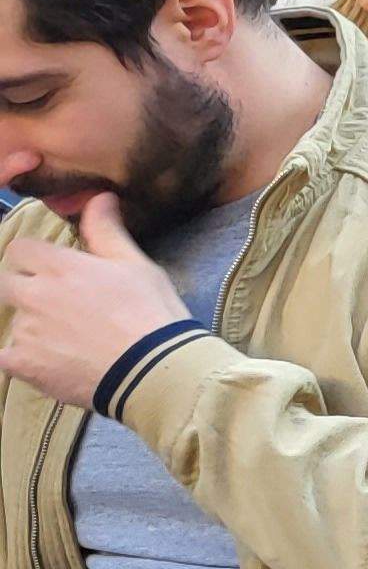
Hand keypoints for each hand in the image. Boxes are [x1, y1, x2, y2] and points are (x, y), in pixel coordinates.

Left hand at [0, 199, 197, 412]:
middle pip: (7, 284)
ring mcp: (25, 330)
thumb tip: (99, 197)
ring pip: (14, 322)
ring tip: (70, 342)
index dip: (34, 259)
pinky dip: (25, 360)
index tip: (52, 272)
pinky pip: (8, 358)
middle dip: (26, 291)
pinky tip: (54, 364)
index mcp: (59, 266)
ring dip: (33, 328)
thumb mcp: (137, 266)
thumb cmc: (151, 314)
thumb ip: (107, 231)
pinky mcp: (22, 363)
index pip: (20, 249)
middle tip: (59, 308)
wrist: (152, 370)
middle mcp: (34, 294)